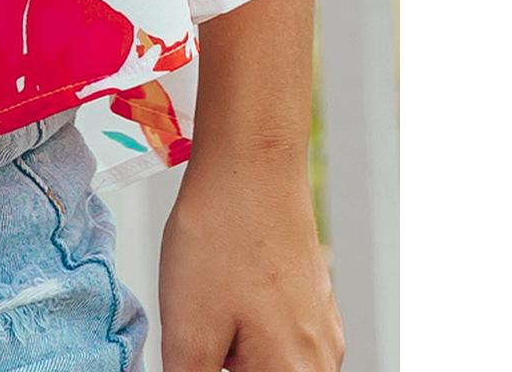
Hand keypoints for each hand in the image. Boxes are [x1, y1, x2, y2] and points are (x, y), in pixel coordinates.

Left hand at [159, 146, 343, 370]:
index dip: (210, 370)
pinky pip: (281, 337)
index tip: (196, 351)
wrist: (252, 160)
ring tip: (210, 307)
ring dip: (234, 353)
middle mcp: (323, 361)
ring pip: (270, 361)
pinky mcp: (314, 300)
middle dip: (224, 363)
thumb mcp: (187, 330)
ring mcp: (323, 328)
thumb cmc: (222, 234)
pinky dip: (247, 331)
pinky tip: (225, 293)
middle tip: (201, 328)